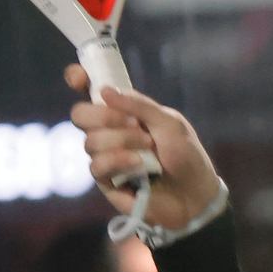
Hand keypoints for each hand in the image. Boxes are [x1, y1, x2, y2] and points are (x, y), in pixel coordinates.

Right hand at [65, 64, 222, 231]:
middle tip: (133, 124)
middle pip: (80, 115)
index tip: (78, 77)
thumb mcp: (170, 123)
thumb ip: (140, 106)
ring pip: (90, 141)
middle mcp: (109, 132)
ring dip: (122, 141)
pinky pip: (96, 165)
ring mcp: (106, 156)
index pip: (90, 91)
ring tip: (148, 149)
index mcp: (124, 112)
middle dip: (103, 116)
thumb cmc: (186, 156)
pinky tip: (139, 165)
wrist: (194, 194)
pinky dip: (118, 161)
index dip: (78, 80)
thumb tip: (104, 90)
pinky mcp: (107, 181)